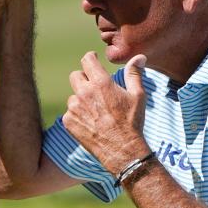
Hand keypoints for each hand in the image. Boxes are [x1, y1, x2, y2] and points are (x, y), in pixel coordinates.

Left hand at [62, 52, 150, 174]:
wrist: (122, 150)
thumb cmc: (132, 122)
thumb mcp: (138, 96)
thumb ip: (134, 74)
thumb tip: (139, 57)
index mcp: (101, 83)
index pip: (87, 60)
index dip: (90, 58)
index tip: (93, 60)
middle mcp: (84, 93)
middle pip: (75, 76)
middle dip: (84, 78)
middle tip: (94, 88)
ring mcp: (74, 108)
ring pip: (73, 96)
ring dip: (81, 99)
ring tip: (96, 111)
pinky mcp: (68, 122)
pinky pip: (70, 112)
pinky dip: (77, 115)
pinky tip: (91, 123)